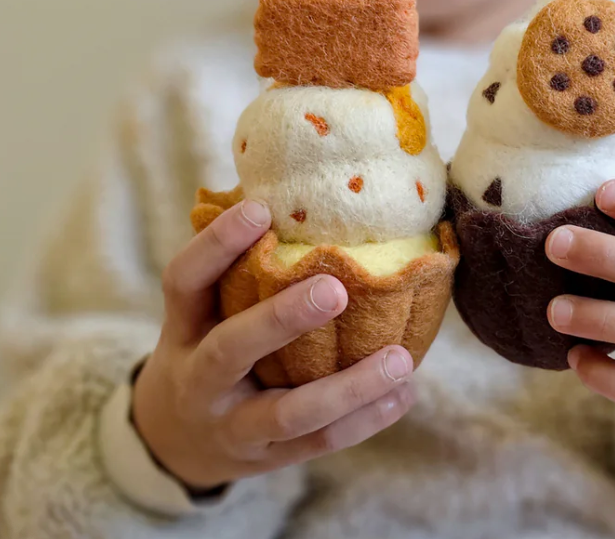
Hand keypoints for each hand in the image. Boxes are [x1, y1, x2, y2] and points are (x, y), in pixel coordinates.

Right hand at [132, 200, 414, 491]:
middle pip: (230, 350)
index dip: (217, 244)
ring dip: (349, 388)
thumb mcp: (203, 310)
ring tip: (400, 359)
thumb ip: (238, 266)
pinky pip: (318, 443)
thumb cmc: (207, 345)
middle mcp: (199, 380)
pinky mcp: (266, 459)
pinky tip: (405, 392)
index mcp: (182, 329)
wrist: (174, 441)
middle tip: (335, 289)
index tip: (262, 208)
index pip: (184, 281)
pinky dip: (365, 420)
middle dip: (281, 320)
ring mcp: (232, 426)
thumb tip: (291, 190)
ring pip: (288, 414)